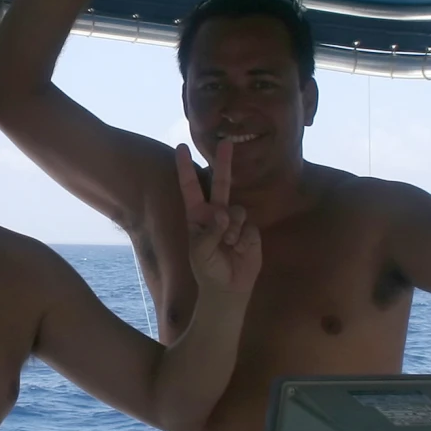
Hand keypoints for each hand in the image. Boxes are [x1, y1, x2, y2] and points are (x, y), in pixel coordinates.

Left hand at [176, 140, 261, 298]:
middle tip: (227, 142)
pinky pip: (249, 226)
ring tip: (229, 245)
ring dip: (233, 228)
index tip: (181, 148)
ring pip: (237, 210)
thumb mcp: (200, 251)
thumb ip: (210, 230)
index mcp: (198, 216)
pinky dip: (244, 238)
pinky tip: (240, 250)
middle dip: (224, 163)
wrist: (228, 289)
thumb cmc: (207, 269)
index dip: (185, 169)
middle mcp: (216, 214)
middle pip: (221, 183)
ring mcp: (234, 221)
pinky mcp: (250, 231)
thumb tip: (223, 213)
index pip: (191, 188)